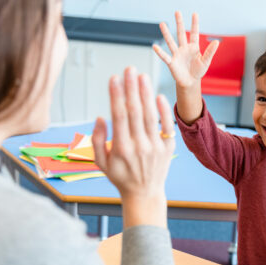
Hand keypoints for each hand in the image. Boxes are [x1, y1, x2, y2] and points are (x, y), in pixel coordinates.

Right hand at [92, 67, 175, 226]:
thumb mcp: (101, 162)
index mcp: (122, 149)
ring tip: (142, 76)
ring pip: (151, 116)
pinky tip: (158, 95)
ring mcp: (156, 147)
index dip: (116, 96)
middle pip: (136, 112)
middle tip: (129, 69)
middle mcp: (140, 147)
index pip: (119, 117)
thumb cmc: (120, 176)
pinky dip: (164, 111)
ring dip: (147, 94)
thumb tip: (100, 117)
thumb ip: (97, 140)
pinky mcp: (168, 148)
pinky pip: (167, 126)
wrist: (144, 194)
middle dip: (132, 89)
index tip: (114, 78)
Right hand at [153, 11, 218, 88]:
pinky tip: (155, 47)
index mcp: (193, 47)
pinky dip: (160, 52)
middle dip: (179, 23)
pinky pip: (165, 57)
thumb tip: (216, 42)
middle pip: (181, 34)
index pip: (194, 33)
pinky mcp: (172, 63)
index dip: (195, 24)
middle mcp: (184, 48)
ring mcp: (177, 54)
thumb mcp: (206, 61)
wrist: (190, 82)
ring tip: (162, 24)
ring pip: (171, 42)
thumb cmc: (198, 71)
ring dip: (166, 33)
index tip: (195, 14)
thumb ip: (210, 51)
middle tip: (177, 12)